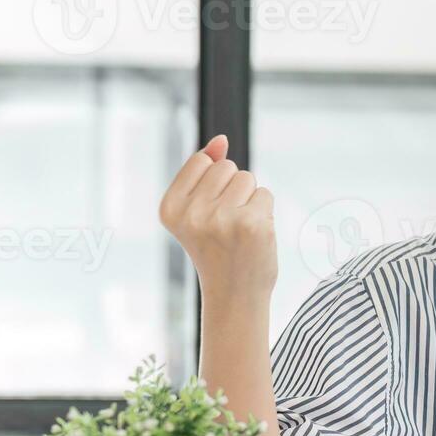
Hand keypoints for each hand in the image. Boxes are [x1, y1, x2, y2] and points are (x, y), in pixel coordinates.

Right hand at [158, 135, 277, 298]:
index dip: (213, 182)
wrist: (234, 295)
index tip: (208, 214)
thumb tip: (221, 140)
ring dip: (251, 200)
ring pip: (248, 178)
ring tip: (240, 230)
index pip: (202, 161)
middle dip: (234, 190)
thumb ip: (206, 171)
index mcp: (169, 208)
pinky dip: (265, 212)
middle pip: (227, 167)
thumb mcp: (199, 210)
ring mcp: (221, 219)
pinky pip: (265, 194)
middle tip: (227, 226)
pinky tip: (255, 236)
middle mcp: (191, 213)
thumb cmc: (217, 249)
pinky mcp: (251, 224)